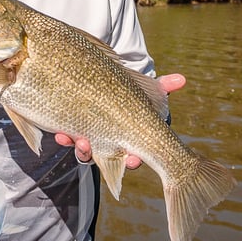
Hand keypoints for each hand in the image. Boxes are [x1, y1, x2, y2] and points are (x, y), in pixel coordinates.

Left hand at [54, 73, 185, 167]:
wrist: (105, 85)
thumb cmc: (132, 93)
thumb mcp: (147, 90)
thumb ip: (163, 87)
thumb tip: (181, 79)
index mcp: (131, 140)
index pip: (133, 158)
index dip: (131, 161)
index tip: (131, 159)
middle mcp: (110, 144)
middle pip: (104, 157)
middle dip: (97, 154)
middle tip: (91, 147)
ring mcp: (90, 139)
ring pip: (84, 151)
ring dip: (79, 147)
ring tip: (75, 139)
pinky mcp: (74, 130)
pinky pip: (69, 139)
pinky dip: (64, 137)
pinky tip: (60, 132)